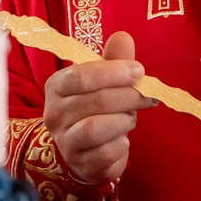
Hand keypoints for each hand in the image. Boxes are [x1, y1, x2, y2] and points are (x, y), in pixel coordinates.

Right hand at [43, 31, 152, 185]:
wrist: (87, 152)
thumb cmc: (97, 109)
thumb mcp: (104, 81)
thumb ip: (114, 60)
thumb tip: (123, 36)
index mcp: (56, 86)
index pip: (81, 76)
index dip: (114, 72)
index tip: (139, 71)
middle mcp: (54, 114)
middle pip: (97, 101)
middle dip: (129, 97)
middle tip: (147, 96)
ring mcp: (64, 141)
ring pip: (98, 127)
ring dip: (124, 120)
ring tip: (130, 118)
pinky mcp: (80, 163)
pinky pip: (106, 152)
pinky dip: (122, 144)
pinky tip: (121, 139)